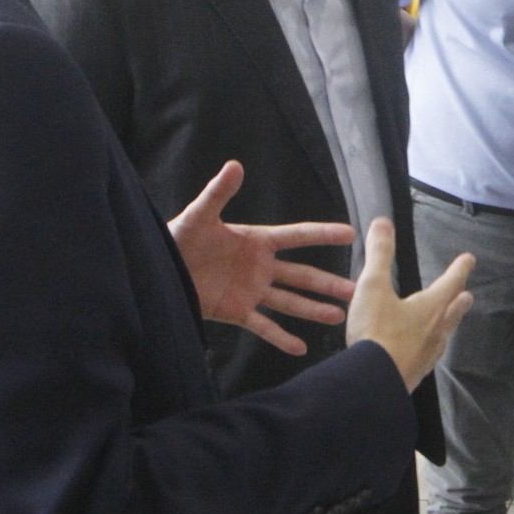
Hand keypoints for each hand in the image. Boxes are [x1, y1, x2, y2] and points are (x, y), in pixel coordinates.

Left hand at [169, 161, 356, 355]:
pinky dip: (281, 338)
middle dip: (329, 282)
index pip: (297, 236)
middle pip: (302, 275)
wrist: (155, 271)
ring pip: (290, 301)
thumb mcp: (198, 215)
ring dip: (314, 309)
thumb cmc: (176, 239)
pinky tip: (301, 348)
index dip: (323, 235)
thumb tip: (234, 165)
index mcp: (256, 241)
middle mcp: (259, 266)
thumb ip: (218, 193)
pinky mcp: (236, 311)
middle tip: (358, 288)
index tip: (351, 234)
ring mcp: (250, 290)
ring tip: (340, 316)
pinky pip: (263, 326)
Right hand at [346, 219, 475, 389]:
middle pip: (453, 310)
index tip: (469, 260)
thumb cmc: (375, 333)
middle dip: (459, 299)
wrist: (373, 383)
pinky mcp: (416, 372)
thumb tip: (383, 223)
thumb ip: (379, 255)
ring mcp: (428, 354)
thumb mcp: (373, 288)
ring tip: (449, 321)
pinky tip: (423, 351)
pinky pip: (428, 354)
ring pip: (444, 334)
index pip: (451, 281)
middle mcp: (436, 330)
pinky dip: (429, 346)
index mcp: (431, 307)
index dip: (459, 268)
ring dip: (448, 323)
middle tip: (467, 294)